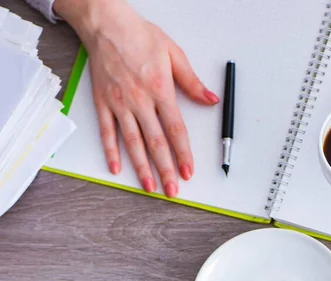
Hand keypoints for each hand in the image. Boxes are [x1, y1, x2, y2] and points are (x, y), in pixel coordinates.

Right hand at [54, 0, 219, 196]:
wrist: (107, 25)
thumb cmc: (141, 37)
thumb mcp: (174, 55)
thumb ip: (192, 82)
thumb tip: (211, 99)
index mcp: (160, 90)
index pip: (176, 130)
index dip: (183, 154)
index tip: (189, 171)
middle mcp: (139, 101)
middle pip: (156, 143)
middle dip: (165, 169)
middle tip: (172, 190)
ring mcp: (119, 104)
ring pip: (132, 142)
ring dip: (141, 167)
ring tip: (150, 186)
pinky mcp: (102, 102)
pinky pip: (107, 131)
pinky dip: (111, 151)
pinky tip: (117, 168)